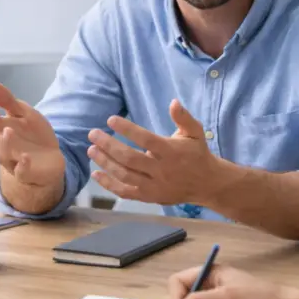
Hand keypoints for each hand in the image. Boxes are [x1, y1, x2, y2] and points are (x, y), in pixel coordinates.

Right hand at [0, 81, 64, 186]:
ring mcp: (13, 160)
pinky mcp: (27, 172)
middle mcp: (3, 146)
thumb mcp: (23, 114)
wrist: (51, 159)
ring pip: (3, 156)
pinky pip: (22, 171)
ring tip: (8, 131)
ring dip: (4, 145)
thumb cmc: (32, 135)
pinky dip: (23, 164)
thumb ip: (7, 101)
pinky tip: (25, 157)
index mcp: (1, 130)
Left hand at [86, 99, 222, 204]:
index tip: (111, 120)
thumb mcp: (195, 132)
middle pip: (130, 158)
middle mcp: (161, 170)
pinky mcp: (149, 197)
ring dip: (105, 162)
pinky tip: (96, 173)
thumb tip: (173, 102)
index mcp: (171, 152)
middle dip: (109, 146)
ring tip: (92, 149)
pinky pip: (126, 192)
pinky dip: (109, 184)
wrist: (207, 184)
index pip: (146, 139)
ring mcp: (154, 186)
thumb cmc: (197, 154)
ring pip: (125, 175)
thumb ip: (184, 117)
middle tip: (93, 134)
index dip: (127, 130)